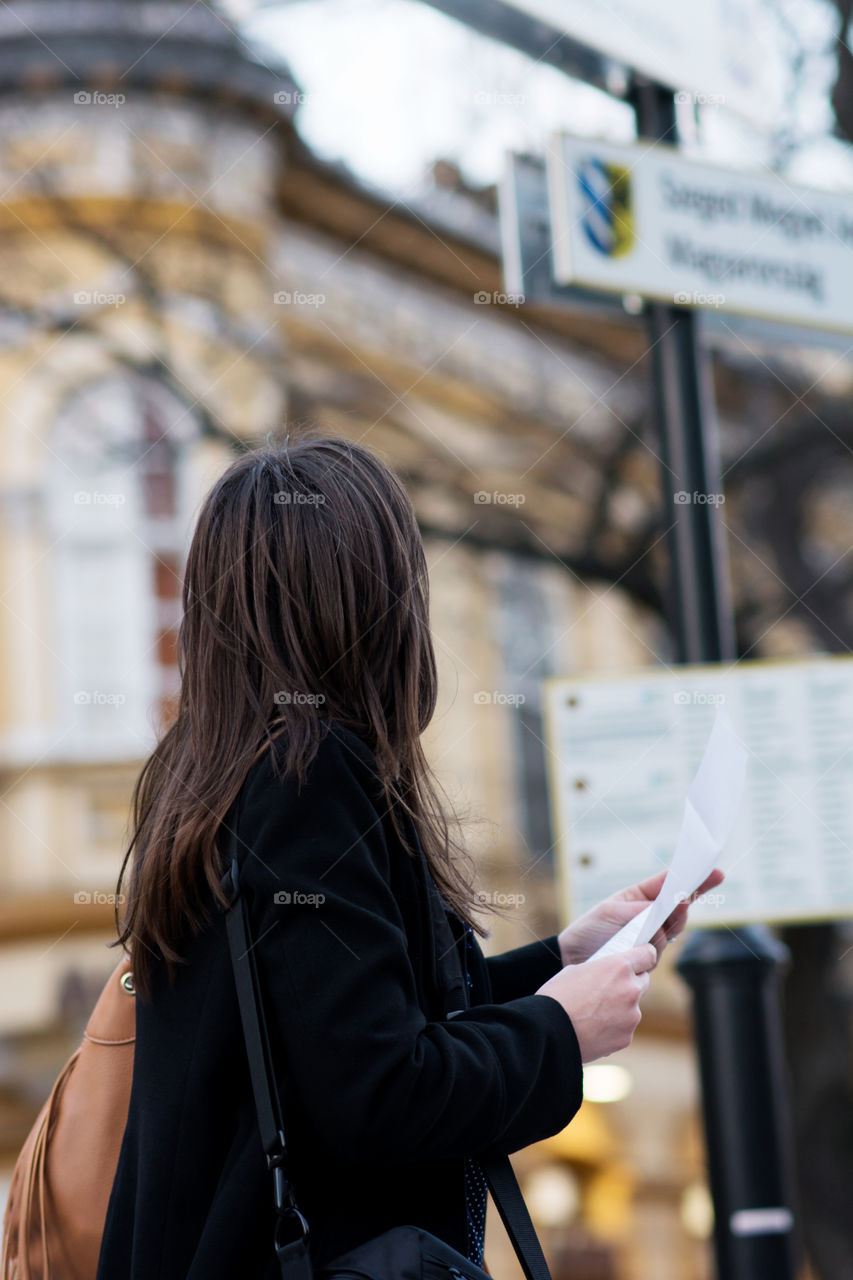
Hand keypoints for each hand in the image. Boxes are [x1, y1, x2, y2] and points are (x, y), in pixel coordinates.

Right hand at [535, 944, 657, 1062]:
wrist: (548, 1031)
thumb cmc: (557, 996)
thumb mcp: (577, 970)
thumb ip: (600, 971)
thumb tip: (608, 976)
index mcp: (618, 967)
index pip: (648, 955)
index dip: (643, 955)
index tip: (641, 958)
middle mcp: (630, 989)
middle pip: (643, 981)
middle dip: (630, 983)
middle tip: (610, 988)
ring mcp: (631, 1016)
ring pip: (633, 1007)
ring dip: (620, 1007)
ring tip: (594, 1013)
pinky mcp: (626, 1037)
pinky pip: (624, 1028)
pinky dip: (613, 1027)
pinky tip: (593, 1028)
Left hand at [557, 868, 724, 965]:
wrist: (573, 959)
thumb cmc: (588, 930)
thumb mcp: (609, 911)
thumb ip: (635, 910)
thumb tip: (658, 911)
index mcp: (640, 898)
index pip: (669, 885)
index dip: (692, 878)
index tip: (713, 871)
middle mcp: (650, 917)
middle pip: (679, 907)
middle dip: (687, 899)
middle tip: (692, 891)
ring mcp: (651, 939)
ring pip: (672, 929)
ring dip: (670, 920)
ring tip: (667, 910)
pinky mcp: (647, 959)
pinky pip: (659, 950)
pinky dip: (657, 942)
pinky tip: (650, 939)